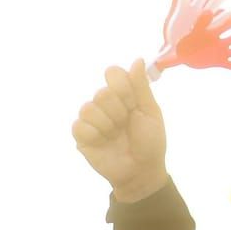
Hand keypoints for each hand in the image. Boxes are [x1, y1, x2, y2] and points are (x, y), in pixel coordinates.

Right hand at [71, 61, 169, 202]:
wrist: (143, 170)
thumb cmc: (150, 141)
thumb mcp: (150, 112)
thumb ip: (141, 87)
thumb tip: (138, 60)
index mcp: (124, 95)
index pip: (113, 73)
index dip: (123, 87)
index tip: (133, 103)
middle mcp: (105, 103)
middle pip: (102, 92)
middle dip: (119, 111)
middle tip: (127, 125)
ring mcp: (92, 119)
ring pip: (88, 108)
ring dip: (107, 124)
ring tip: (116, 135)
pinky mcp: (81, 136)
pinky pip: (79, 126)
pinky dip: (95, 135)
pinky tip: (104, 142)